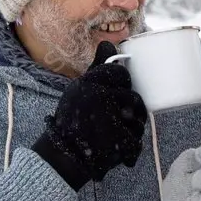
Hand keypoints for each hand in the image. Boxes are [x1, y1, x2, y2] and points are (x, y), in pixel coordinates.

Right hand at [32, 42, 147, 189]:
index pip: (120, 73)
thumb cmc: (72, 120)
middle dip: (130, 109)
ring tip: (116, 136)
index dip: (122, 84)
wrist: (62, 156)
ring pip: (138, 118)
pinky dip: (129, 149)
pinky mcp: (118, 141)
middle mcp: (99, 98)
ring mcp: (110, 120)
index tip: (114, 95)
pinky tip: (116, 151)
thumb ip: (98, 69)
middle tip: (117, 118)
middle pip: (133, 96)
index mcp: (89, 84)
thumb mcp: (80, 90)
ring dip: (131, 128)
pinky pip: (136, 141)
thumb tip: (108, 43)